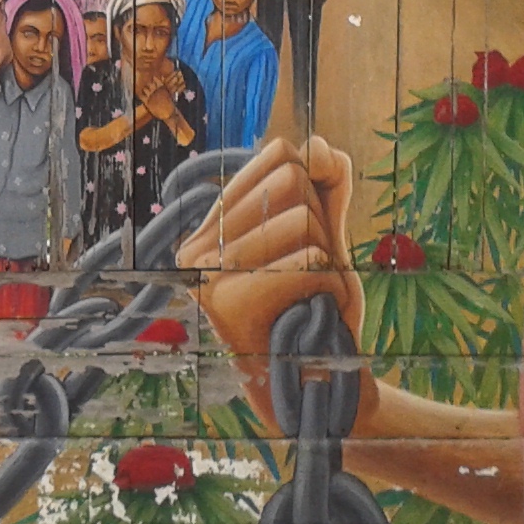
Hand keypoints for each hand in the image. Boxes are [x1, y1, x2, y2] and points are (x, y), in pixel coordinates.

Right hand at [179, 136, 359, 362]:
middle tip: (304, 277)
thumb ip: (327, 182)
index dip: (311, 190)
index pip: (278, 155)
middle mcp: (196, 247)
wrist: (322, 378)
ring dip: (324, 262)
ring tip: (305, 297)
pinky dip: (328, 288)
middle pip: (292, 181)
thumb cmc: (318, 307)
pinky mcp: (230, 301)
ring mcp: (206, 273)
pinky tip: (307, 314)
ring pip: (303, 220)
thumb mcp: (328, 234)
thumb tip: (315, 145)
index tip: (301, 242)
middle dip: (318, 229)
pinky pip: (312, 259)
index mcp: (210, 227)